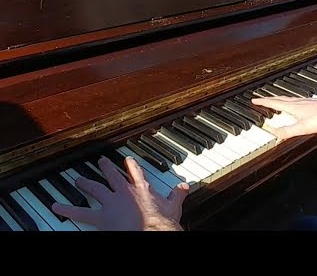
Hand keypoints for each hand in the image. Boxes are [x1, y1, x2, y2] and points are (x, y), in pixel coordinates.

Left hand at [52, 156, 188, 230]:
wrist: (151, 232)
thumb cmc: (162, 222)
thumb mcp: (173, 206)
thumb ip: (177, 194)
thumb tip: (185, 186)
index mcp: (142, 188)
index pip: (135, 172)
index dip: (131, 164)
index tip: (127, 159)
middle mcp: (124, 192)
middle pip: (112, 176)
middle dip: (105, 168)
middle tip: (100, 162)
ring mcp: (111, 203)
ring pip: (94, 189)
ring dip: (84, 184)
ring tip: (77, 180)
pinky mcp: (101, 217)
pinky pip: (80, 213)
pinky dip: (67, 210)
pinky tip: (57, 207)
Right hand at [252, 96, 316, 139]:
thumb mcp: (302, 128)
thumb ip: (287, 131)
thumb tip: (273, 133)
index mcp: (293, 106)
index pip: (274, 103)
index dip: (263, 102)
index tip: (254, 100)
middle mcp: (298, 102)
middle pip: (280, 99)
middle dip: (269, 99)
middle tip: (262, 99)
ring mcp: (306, 101)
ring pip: (289, 99)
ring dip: (280, 99)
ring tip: (276, 101)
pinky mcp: (314, 103)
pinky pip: (297, 100)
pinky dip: (291, 101)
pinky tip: (296, 105)